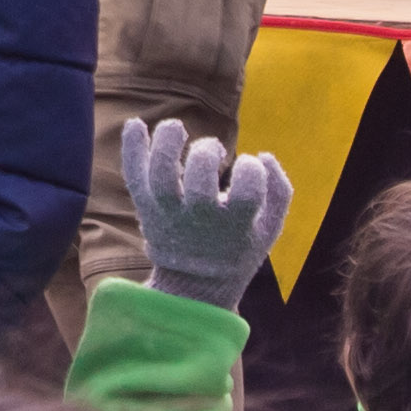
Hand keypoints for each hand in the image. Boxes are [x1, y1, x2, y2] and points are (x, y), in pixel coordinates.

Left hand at [122, 118, 292, 311]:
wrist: (194, 286)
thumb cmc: (238, 247)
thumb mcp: (270, 228)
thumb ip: (279, 190)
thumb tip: (263, 156)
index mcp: (234, 225)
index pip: (247, 192)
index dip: (251, 170)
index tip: (248, 167)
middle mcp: (198, 220)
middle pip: (199, 182)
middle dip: (208, 154)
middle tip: (214, 152)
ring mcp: (168, 213)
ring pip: (160, 174)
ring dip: (167, 142)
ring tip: (176, 128)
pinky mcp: (146, 208)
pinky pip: (133, 175)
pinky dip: (131, 148)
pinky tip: (136, 124)